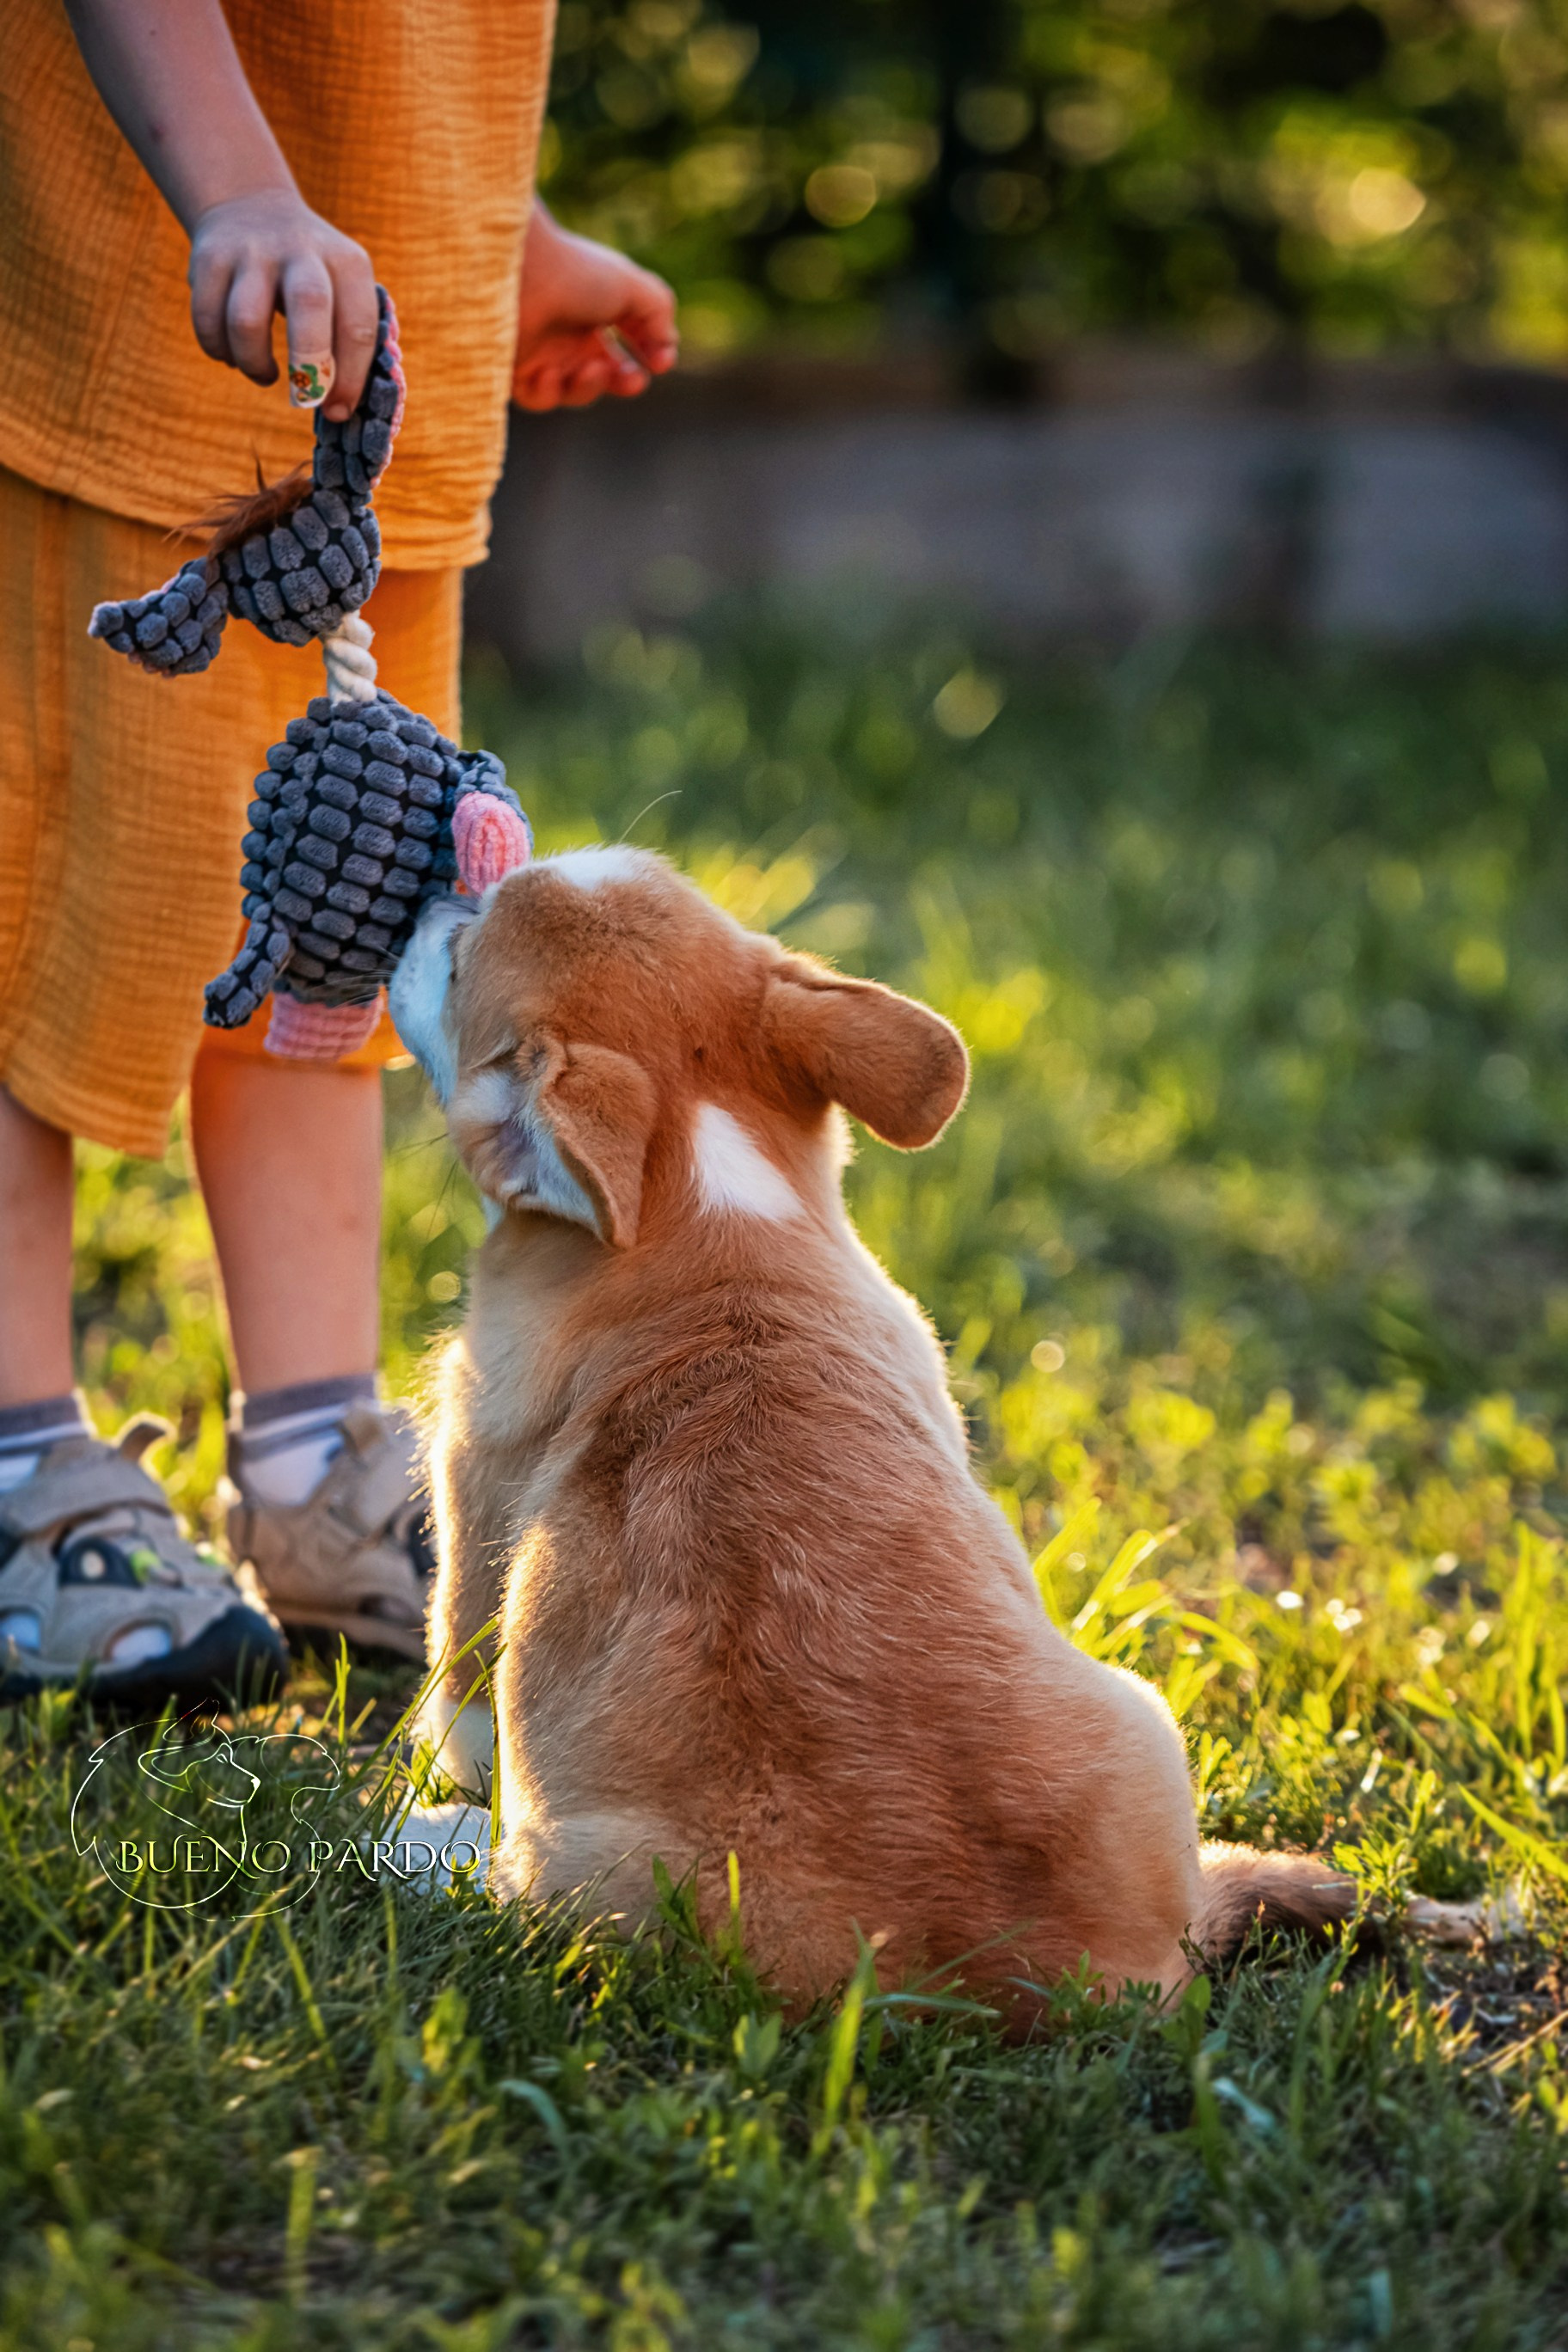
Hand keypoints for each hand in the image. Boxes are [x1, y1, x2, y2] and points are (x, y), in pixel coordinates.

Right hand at [188, 189, 379, 420]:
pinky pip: (207, 320)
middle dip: (308, 365)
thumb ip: (346, 341)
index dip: (349, 378)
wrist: (250, 205)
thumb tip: (340, 409)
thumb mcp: (340, 288)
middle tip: (303, 400)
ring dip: (254, 364)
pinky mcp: (210, 257)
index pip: (357, 326)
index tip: (337, 411)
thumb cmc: (309, 274)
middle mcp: (301, 250)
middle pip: (309, 305)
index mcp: (346, 263)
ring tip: (264, 374)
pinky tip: (232, 355)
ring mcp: (252, 250)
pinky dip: (218, 349)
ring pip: (246, 321)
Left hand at [512, 205, 677, 411]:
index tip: (660, 361)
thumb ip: (659, 312)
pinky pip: (538, 398)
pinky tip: (549, 373)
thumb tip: (666, 347)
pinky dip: (548, 393)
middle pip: (606, 374)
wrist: (518, 271)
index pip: (632, 339)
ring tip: (591, 369)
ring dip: (589, 389)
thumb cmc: (574, 272)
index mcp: (599, 307)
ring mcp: (542, 351)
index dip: (651, 355)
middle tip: (632, 380)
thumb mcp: (632, 285)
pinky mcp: (513, 368)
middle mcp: (570, 330)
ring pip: (575, 392)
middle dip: (624, 383)